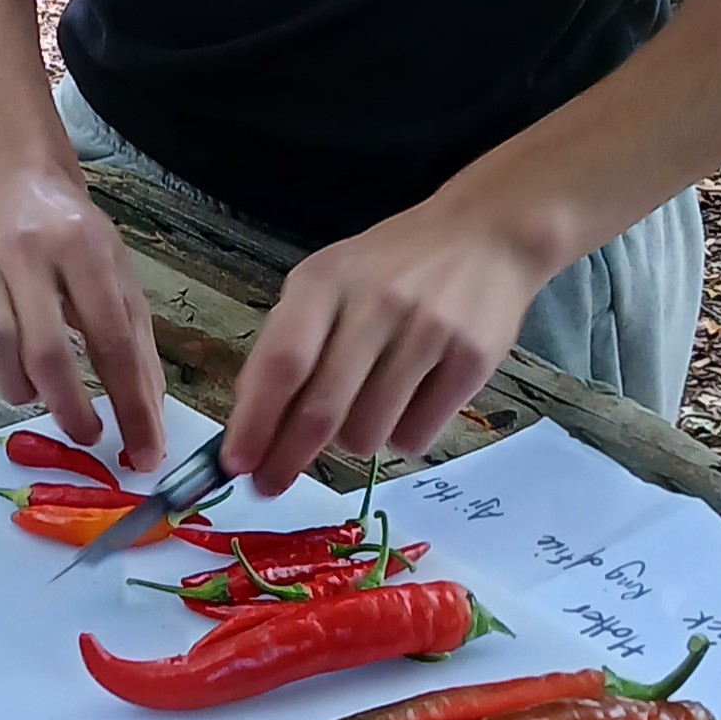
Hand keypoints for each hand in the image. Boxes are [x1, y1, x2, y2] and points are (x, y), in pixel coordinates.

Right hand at [0, 138, 167, 470]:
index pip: (112, 338)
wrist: (6, 175)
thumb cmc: (70, 234)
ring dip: (20, 389)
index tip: (144, 453)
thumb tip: (149, 421)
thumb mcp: (116, 272)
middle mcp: (28, 250)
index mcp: (83, 246)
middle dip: (71, 408)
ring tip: (38, 390)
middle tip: (87, 434)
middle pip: (46, 350)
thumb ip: (135, 342)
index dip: (129, 404)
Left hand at [222, 199, 545, 493]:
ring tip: (366, 405)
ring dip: (352, 441)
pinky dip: (400, 436)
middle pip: (321, 409)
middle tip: (269, 485)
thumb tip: (253, 424)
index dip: (255, 421)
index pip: (282, 361)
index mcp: (327, 280)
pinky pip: (416, 438)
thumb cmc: (392, 266)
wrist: (484, 234)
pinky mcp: (472, 361)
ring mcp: (428, 332)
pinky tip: (408, 401)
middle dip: (287, 459)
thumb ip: (291, 341)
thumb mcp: (330, 280)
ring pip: (367, 435)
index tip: (236, 464)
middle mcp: (376, 303)